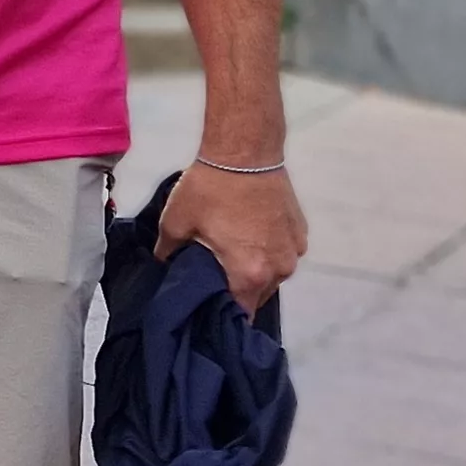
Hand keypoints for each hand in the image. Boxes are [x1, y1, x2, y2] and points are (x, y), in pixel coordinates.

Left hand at [157, 161, 308, 310]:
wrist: (246, 152)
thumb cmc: (210, 190)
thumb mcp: (176, 221)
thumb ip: (168, 250)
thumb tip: (163, 263)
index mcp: (250, 273)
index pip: (241, 311)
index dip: (225, 313)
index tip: (211, 310)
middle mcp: (279, 268)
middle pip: (259, 295)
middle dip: (240, 291)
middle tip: (218, 279)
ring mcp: (294, 250)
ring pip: (274, 275)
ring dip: (257, 271)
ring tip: (235, 257)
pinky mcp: (301, 232)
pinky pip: (284, 253)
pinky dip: (270, 251)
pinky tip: (253, 238)